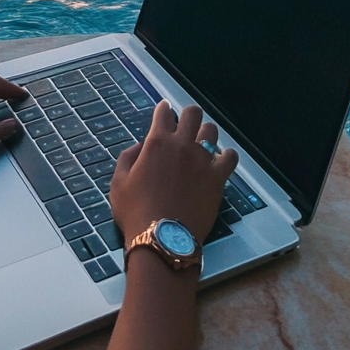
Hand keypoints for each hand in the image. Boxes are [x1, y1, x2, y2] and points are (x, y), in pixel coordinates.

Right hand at [109, 101, 237, 247]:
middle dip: (188, 115)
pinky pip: (230, 157)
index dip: (163, 109)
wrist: (162, 240)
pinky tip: (220, 162)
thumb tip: (140, 146)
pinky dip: (226, 157)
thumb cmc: (135, 213)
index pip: (163, 112)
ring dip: (206, 134)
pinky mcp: (218, 178)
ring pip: (212, 130)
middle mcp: (182, 144)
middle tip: (185, 126)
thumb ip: (127, 158)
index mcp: (157, 142)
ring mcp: (202, 160)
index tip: (164, 110)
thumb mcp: (118, 183)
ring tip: (203, 144)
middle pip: (193, 113)